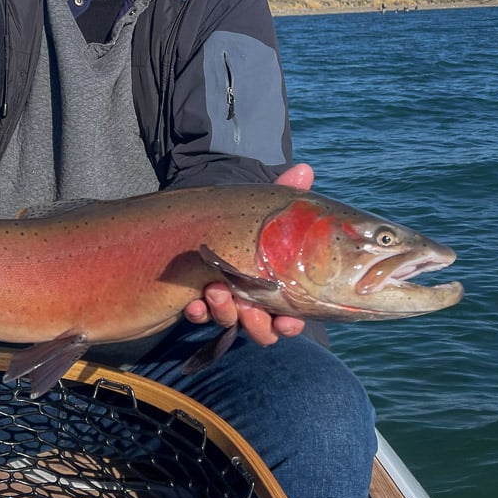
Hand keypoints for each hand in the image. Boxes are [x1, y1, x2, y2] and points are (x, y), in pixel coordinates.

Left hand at [183, 164, 312, 346]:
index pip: (288, 318)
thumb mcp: (264, 210)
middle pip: (260, 328)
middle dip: (255, 322)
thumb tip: (304, 169)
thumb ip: (285, 195)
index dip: (289, 325)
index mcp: (274, 288)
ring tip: (215, 290)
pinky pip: (199, 316)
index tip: (286, 322)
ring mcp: (224, 303)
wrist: (201, 222)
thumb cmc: (245, 221)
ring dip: (224, 311)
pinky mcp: (198, 301)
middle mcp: (251, 301)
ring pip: (229, 322)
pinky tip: (192, 303)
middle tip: (246, 306)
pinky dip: (198, 312)